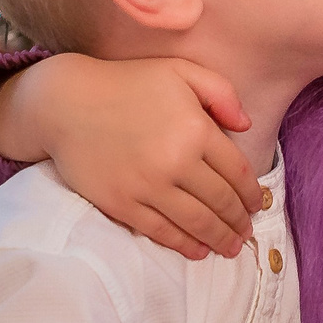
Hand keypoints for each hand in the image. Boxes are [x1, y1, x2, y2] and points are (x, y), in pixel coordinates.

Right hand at [0, 54, 264, 260]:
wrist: (66, 103)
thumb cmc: (127, 83)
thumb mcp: (180, 72)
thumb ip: (220, 92)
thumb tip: (246, 126)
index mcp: (196, 129)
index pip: (237, 172)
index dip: (250, 193)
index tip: (256, 204)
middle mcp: (176, 161)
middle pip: (220, 201)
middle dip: (238, 221)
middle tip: (246, 232)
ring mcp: (147, 186)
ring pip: (196, 222)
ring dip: (219, 239)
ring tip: (230, 248)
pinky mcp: (122, 204)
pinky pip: (161, 231)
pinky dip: (184, 245)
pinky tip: (197, 250)